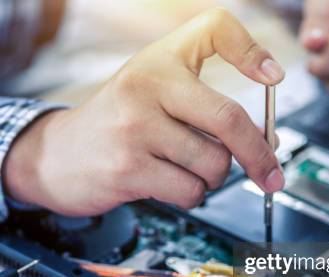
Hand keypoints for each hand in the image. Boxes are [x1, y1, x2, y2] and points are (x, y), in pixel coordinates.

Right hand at [3, 8, 284, 216]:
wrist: (55, 156)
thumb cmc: (116, 123)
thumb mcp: (153, 92)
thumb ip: (205, 106)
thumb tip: (265, 142)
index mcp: (158, 60)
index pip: (214, 28)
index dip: (251, 49)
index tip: (273, 76)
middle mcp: (146, 85)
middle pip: (229, 118)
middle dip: (260, 155)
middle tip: (271, 173)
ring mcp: (136, 127)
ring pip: (213, 163)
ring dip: (212, 178)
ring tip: (188, 170)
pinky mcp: (129, 168)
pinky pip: (190, 190)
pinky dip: (191, 195)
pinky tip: (170, 184)